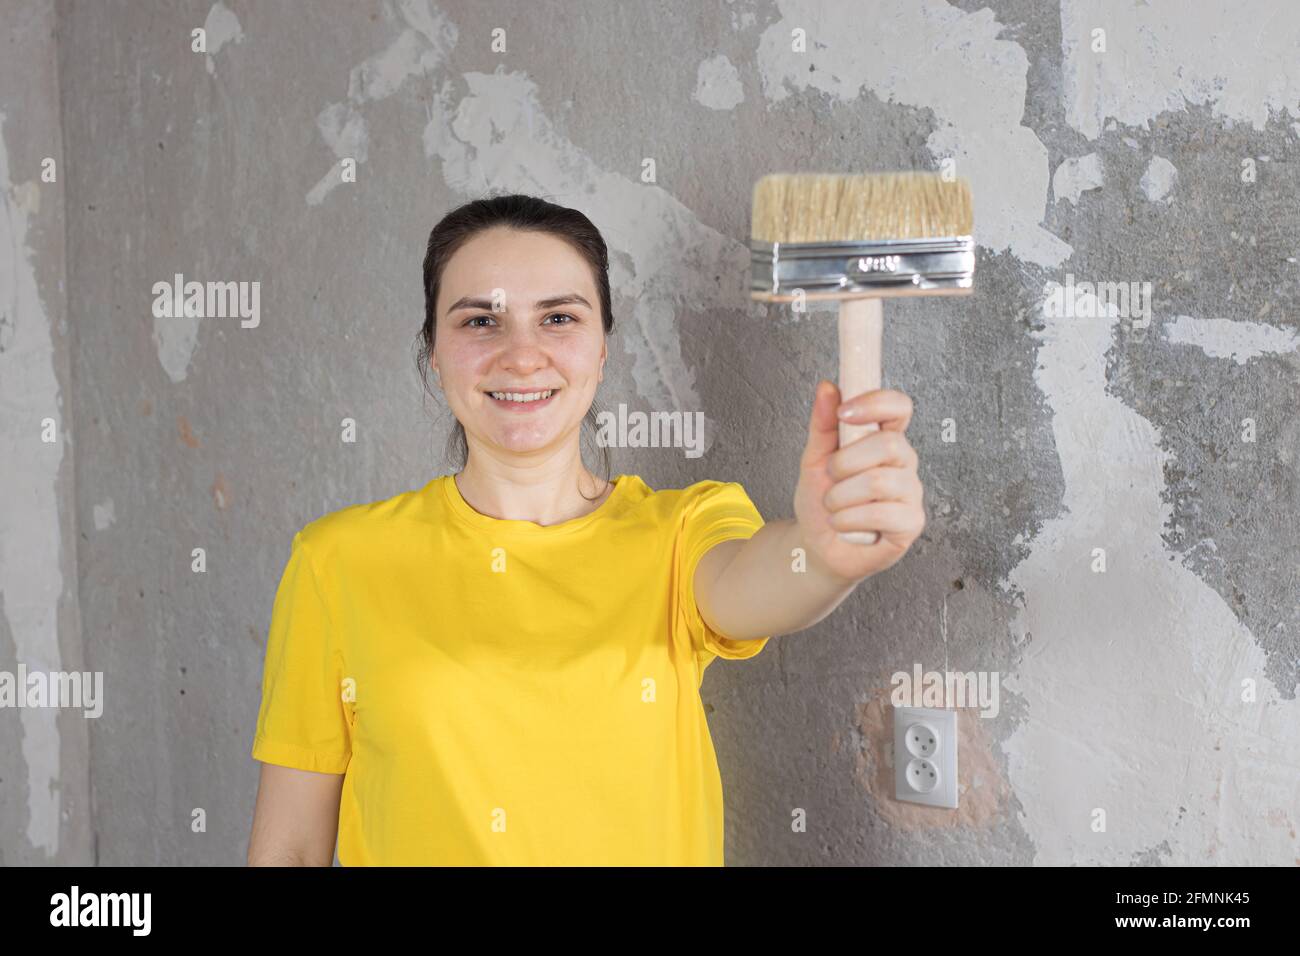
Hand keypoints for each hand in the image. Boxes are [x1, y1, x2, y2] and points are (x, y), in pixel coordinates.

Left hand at [793, 380, 925, 581]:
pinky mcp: (910, 524)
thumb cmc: (821, 499)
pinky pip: (882, 515)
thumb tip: (827, 387)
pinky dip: (849, 520)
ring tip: (833, 506)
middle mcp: (904, 462)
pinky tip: (843, 524)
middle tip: (831, 477)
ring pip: (880, 482)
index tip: (845, 412)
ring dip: (841, 497)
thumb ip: (823, 424)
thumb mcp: (814, 458)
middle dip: (845, 462)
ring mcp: (910, 493)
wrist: (816, 545)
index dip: (876, 403)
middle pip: (888, 445)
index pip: (899, 407)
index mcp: (884, 438)